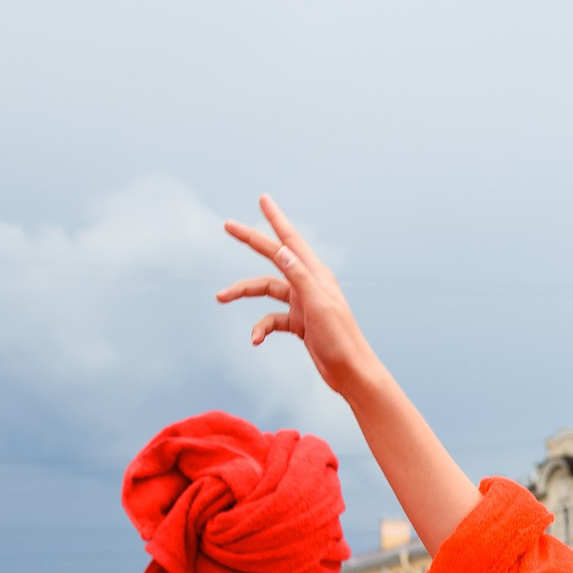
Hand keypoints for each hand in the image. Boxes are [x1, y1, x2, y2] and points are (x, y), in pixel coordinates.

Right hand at [218, 195, 382, 397]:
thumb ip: (300, 278)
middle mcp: (309, 284)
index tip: (263, 199)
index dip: (276, 219)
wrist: (351, 373)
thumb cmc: (341, 340)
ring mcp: (302, 303)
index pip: (291, 240)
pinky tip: (255, 340)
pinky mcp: (299, 323)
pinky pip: (271, 319)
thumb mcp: (318, 307)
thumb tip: (282, 250)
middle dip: (251, 241)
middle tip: (227, 226)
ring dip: (243, 292)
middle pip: (273, 257)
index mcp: (316, 275)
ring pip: (265, 289)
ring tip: (220, 297)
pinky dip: (260, 327)